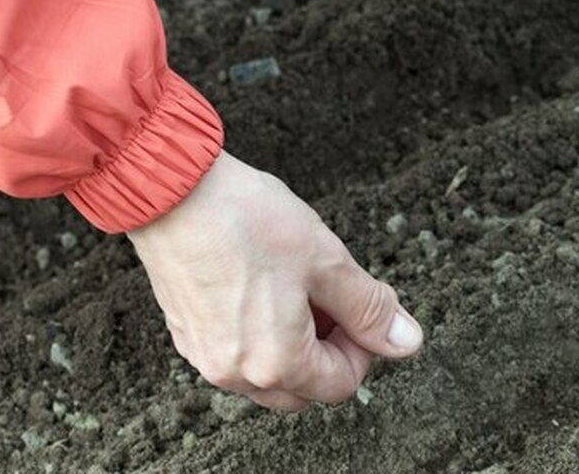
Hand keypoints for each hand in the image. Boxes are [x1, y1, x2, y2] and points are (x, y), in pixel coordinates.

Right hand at [128, 152, 422, 410]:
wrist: (171, 190)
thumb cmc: (246, 220)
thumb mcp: (326, 260)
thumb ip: (369, 308)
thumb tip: (407, 341)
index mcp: (276, 362)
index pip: (341, 384)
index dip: (363, 347)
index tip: (359, 307)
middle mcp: (235, 373)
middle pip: (304, 388)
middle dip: (328, 351)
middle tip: (331, 299)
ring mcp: (204, 355)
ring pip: (267, 374)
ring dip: (294, 344)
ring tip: (297, 287)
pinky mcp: (185, 333)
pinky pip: (235, 354)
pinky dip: (258, 335)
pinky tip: (261, 286)